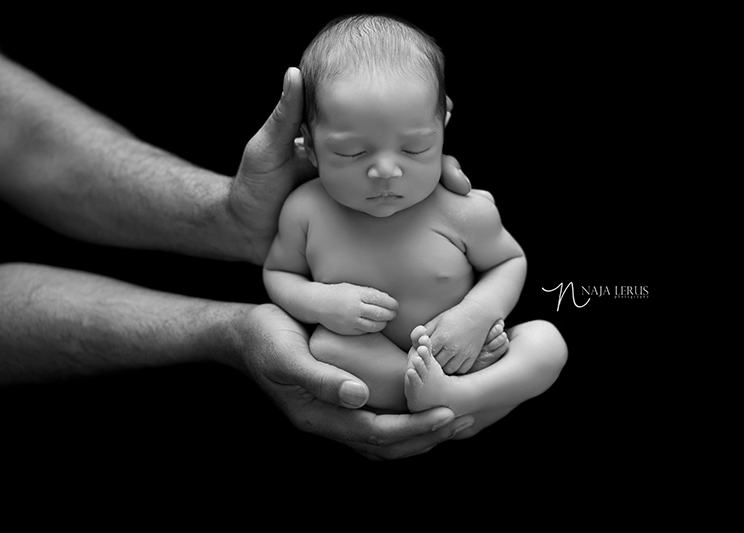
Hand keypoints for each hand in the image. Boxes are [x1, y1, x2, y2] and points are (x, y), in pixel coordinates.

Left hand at [227, 75, 471, 264]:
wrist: (245, 234)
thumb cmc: (253, 188)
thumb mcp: (267, 149)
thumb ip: (285, 116)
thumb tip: (295, 72)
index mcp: (344, 142)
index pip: (388, 123)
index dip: (419, 117)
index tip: (450, 111)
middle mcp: (360, 164)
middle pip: (410, 153)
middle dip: (441, 156)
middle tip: (460, 165)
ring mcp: (363, 192)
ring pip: (410, 183)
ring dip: (438, 182)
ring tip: (461, 187)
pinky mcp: (360, 219)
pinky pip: (395, 212)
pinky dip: (419, 210)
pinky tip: (444, 211)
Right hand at [237, 304, 473, 459]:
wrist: (243, 332)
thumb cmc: (266, 338)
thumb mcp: (287, 355)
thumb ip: (320, 378)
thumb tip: (358, 397)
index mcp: (318, 417)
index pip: (377, 433)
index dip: (414, 427)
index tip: (448, 414)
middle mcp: (329, 421)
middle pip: (386, 444)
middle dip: (427, 436)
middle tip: (465, 418)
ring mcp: (334, 413)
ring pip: (384, 438)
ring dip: (419, 432)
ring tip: (454, 417)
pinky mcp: (339, 399)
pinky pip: (377, 420)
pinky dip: (404, 419)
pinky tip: (423, 404)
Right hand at [315, 283, 398, 334]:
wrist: (316, 303)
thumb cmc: (338, 293)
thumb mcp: (353, 288)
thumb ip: (369, 293)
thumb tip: (388, 299)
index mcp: (357, 294)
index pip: (381, 299)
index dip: (391, 303)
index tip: (395, 305)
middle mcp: (354, 307)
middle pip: (380, 313)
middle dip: (390, 314)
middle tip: (394, 314)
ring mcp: (350, 320)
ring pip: (375, 325)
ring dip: (383, 323)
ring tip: (386, 320)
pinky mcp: (347, 330)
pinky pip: (365, 331)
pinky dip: (372, 328)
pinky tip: (374, 324)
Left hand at [417, 299, 497, 373]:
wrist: (477, 314)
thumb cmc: (454, 317)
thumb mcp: (436, 321)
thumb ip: (422, 333)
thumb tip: (413, 345)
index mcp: (441, 337)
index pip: (425, 354)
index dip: (422, 355)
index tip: (423, 353)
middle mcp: (452, 347)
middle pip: (435, 365)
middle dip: (431, 363)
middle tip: (430, 359)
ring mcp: (463, 353)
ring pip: (448, 370)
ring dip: (443, 368)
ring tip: (441, 362)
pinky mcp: (472, 356)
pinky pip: (461, 370)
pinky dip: (455, 369)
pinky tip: (452, 362)